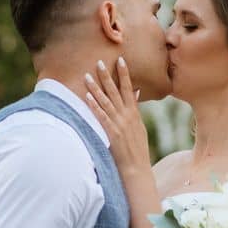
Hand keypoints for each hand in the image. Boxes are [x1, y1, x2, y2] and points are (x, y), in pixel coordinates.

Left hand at [84, 58, 151, 181]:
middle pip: (116, 91)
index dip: (124, 74)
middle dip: (107, 76)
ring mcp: (119, 124)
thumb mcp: (140, 127)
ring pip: (106, 101)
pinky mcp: (112, 133)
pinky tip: (87, 97)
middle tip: (99, 62)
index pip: (129, 89)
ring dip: (96, 88)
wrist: (137, 168)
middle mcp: (127, 116)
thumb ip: (136, 109)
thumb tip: (137, 93)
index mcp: (134, 114)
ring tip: (87, 76)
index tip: (120, 60)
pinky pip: (101, 116)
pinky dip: (94, 106)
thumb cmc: (137, 149)